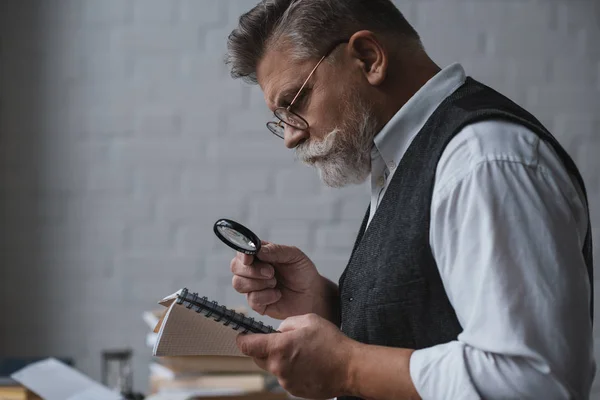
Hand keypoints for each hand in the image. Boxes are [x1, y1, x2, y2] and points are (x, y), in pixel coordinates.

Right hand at [230, 242, 337, 320]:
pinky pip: (252, 300)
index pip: (241, 252)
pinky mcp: (257, 304)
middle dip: (252, 270)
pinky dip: (266, 296)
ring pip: (238, 284)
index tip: (250, 258)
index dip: (242, 255)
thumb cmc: (303, 272)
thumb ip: (276, 250)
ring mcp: (253, 287)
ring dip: (258, 283)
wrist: (313, 294)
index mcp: (259, 255)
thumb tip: (257, 250)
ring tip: (275, 283)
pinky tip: (278, 295)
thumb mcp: (294, 255)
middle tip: (271, 272)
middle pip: (235, 268)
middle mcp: (252, 270)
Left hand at [236, 313, 357, 398]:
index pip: (247, 346)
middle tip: (280, 341)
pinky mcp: (295, 390)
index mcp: (279, 348)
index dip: (243, 339)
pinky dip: (291, 370)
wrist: (350, 368)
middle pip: (257, 358)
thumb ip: (286, 323)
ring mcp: (286, 381)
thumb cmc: (332, 343)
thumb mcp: (308, 320)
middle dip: (263, 348)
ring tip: (301, 352)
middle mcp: (278, 367)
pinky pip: (285, 377)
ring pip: (273, 368)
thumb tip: (278, 331)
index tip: (243, 335)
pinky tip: (307, 364)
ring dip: (280, 359)